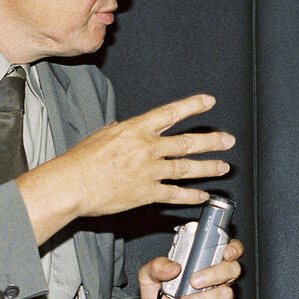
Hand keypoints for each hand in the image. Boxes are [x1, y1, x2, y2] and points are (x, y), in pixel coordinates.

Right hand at [17, 94, 232, 242]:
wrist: (72, 185)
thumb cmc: (80, 161)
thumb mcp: (102, 135)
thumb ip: (122, 132)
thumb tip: (127, 128)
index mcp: (136, 129)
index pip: (171, 113)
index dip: (193, 106)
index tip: (209, 101)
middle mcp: (147, 148)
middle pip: (187, 142)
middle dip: (211, 141)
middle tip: (227, 140)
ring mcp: (150, 171)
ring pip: (187, 168)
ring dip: (208, 167)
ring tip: (223, 167)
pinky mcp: (147, 194)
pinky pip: (175, 195)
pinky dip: (191, 196)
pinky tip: (202, 196)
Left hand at [135, 238, 243, 298]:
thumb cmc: (157, 298)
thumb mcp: (149, 278)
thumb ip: (156, 266)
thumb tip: (173, 267)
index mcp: (204, 265)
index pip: (230, 251)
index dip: (234, 249)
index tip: (225, 252)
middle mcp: (216, 282)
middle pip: (233, 270)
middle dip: (215, 273)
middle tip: (194, 281)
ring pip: (226, 294)